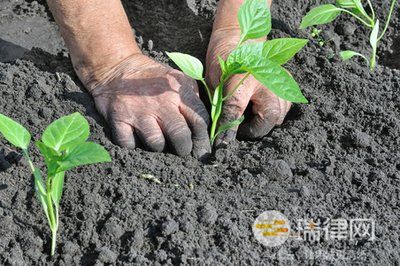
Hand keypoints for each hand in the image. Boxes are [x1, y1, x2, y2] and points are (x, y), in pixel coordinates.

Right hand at [88, 53, 210, 157]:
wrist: (116, 68)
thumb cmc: (153, 79)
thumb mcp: (178, 80)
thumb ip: (192, 100)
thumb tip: (204, 129)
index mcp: (178, 92)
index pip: (199, 121)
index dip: (203, 140)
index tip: (202, 150)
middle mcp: (160, 102)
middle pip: (180, 136)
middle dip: (184, 148)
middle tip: (182, 150)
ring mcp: (138, 112)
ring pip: (156, 144)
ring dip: (158, 147)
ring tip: (158, 141)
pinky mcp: (118, 119)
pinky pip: (130, 145)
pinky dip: (133, 146)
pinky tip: (136, 138)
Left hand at [206, 28, 290, 145]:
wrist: (239, 41)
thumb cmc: (223, 63)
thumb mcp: (214, 83)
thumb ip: (219, 107)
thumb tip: (217, 134)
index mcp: (241, 78)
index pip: (235, 112)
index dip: (229, 132)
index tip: (223, 145)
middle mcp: (265, 79)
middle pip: (270, 117)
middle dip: (255, 130)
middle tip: (240, 130)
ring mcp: (279, 80)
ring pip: (280, 113)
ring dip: (265, 122)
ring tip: (249, 120)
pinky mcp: (286, 82)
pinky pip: (285, 106)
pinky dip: (274, 113)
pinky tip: (260, 110)